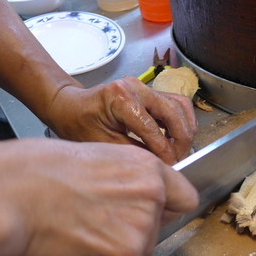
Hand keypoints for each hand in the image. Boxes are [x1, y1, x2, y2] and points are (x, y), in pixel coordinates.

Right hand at [0, 138, 197, 255]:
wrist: (8, 196)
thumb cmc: (37, 172)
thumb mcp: (96, 158)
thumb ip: (126, 182)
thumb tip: (130, 198)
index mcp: (148, 172)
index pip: (185, 198)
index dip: (167, 209)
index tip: (155, 214)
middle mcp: (151, 203)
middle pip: (155, 232)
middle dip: (129, 234)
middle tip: (92, 225)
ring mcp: (137, 236)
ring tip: (72, 237)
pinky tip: (65, 255)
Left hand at [42, 77, 197, 164]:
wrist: (70, 106)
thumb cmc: (78, 124)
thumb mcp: (103, 144)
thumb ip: (134, 153)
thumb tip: (161, 165)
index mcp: (121, 98)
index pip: (153, 129)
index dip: (165, 152)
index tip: (170, 168)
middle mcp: (136, 87)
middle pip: (174, 112)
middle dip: (181, 140)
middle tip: (178, 160)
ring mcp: (145, 87)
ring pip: (180, 106)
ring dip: (185, 130)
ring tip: (179, 150)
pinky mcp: (150, 92)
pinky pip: (176, 104)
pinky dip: (181, 122)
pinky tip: (176, 138)